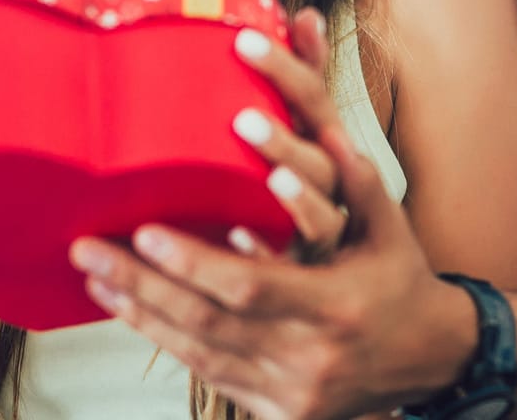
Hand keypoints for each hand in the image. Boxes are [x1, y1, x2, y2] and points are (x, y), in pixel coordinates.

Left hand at [69, 9, 477, 419]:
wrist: (429, 360)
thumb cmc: (401, 280)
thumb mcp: (390, 226)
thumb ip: (357, 180)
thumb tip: (326, 126)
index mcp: (336, 306)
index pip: (247, 286)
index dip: (191, 263)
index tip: (144, 232)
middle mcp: (309, 356)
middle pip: (206, 322)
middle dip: (141, 285)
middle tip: (87, 249)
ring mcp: (290, 390)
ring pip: (197, 352)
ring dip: (139, 313)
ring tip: (94, 275)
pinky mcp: (276, 409)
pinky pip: (207, 373)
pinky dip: (166, 340)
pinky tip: (131, 310)